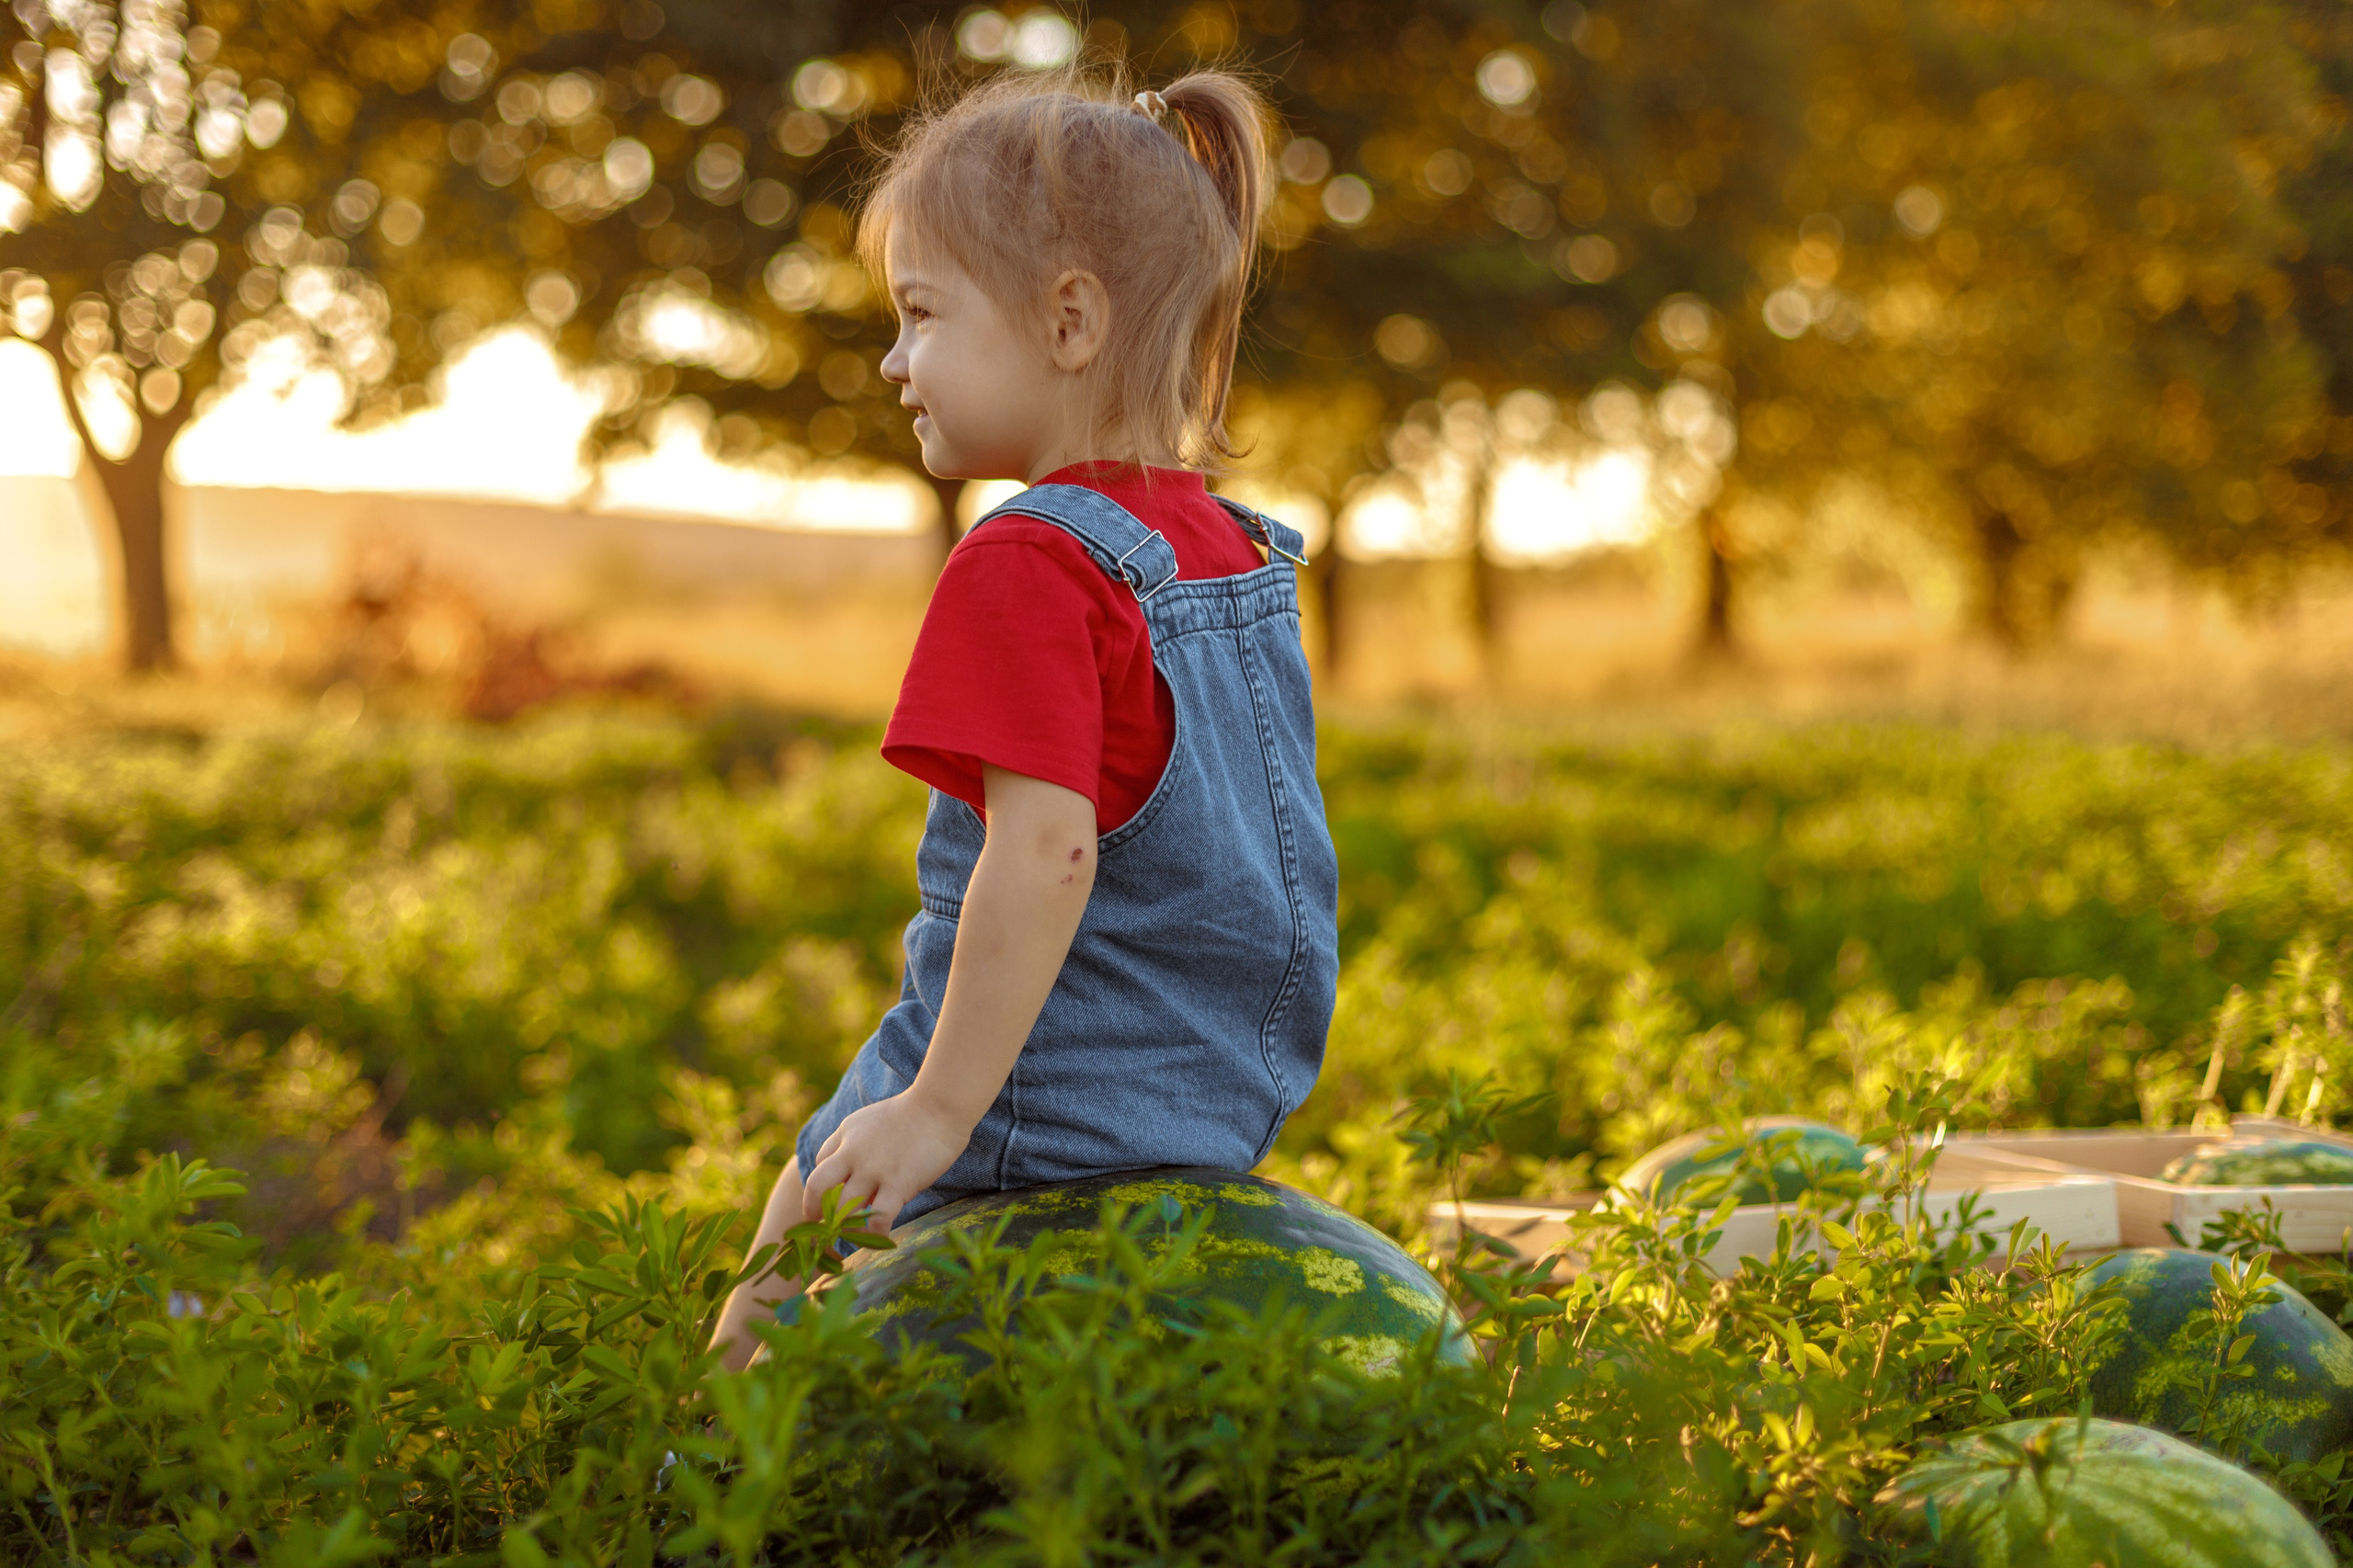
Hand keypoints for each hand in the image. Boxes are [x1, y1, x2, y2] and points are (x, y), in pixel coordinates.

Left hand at [800, 1088, 972, 1230]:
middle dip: (813, 1209)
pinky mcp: (898, 1183)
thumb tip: (851, 1175)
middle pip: (817, 1186)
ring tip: (853, 1236)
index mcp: (846, 1135)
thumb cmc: (911, 1112)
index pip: (820, 1164)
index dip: (820, 1187)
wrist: (939, 1105)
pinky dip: (875, 1233)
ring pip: (845, 1207)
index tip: (824, 1203)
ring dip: (845, 1226)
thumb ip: (854, 1141)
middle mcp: (853, 1153)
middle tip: (821, 1225)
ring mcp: (874, 1170)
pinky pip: (878, 1218)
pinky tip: (880, 1238)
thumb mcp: (870, 1119)